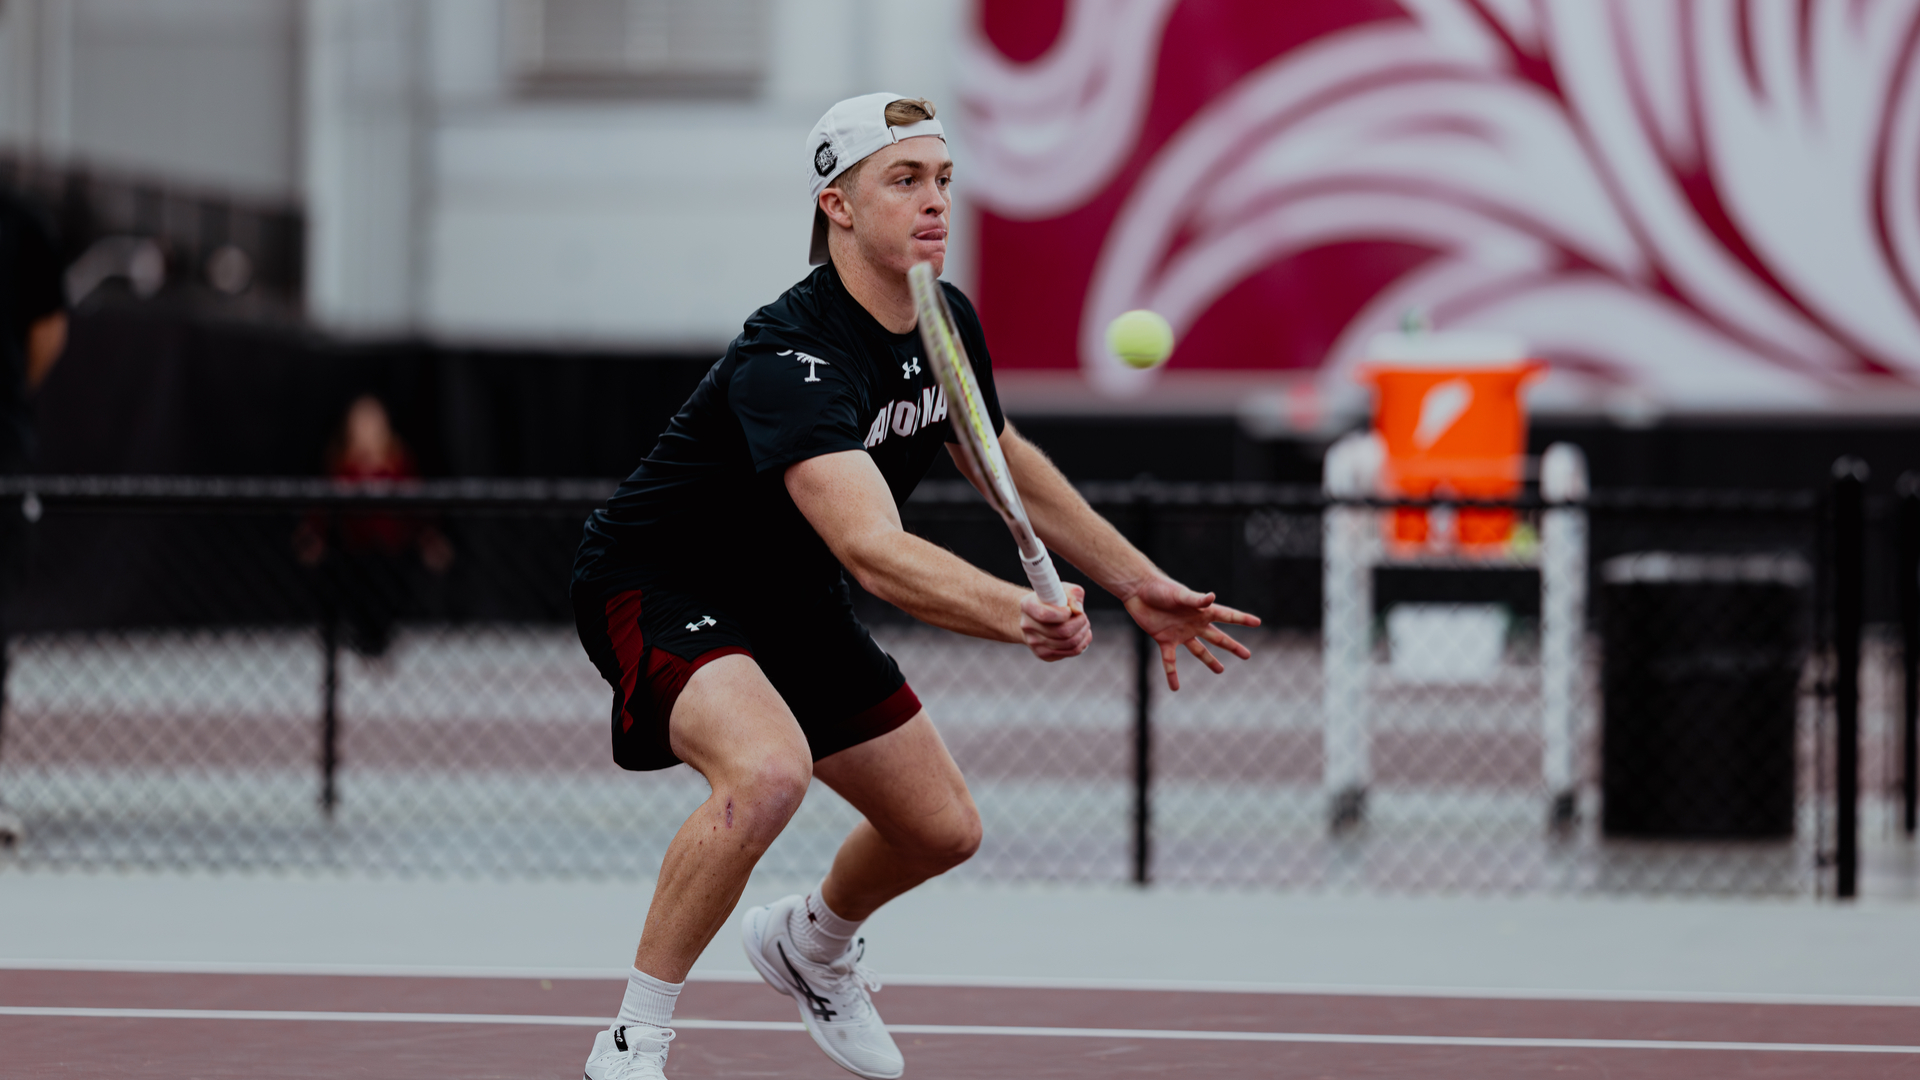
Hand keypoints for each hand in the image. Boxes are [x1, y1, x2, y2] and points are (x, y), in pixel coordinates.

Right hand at [1020, 583, 1090, 661]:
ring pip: (1070, 644)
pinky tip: (1081, 634)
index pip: (1045, 615)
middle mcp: (1027, 626)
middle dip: (1080, 623)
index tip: (1070, 610)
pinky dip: (1082, 642)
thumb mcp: (1061, 589)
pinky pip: (1071, 652)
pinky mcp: (1043, 654)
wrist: (1036, 616)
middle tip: (1083, 617)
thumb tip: (1078, 611)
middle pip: (1062, 632)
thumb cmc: (1052, 600)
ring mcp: (1034, 643)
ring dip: (1083, 633)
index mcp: (1027, 605)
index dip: (1064, 614)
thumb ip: (1072, 594)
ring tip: (1083, 624)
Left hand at [1123, 578, 1259, 690]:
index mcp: (1202, 611)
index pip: (1227, 616)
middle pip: (1218, 637)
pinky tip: (1175, 688)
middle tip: (1247, 655)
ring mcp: (1180, 633)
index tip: (1258, 622)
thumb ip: (1196, 599)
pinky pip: (1170, 661)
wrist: (1138, 591)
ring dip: (1209, 660)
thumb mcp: (1179, 594)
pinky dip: (1172, 674)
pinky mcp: (1164, 640)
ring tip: (1221, 670)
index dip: (1242, 619)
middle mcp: (1194, 623)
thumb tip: (1212, 597)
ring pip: (1198, 650)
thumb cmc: (1160, 588)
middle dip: (1232, 646)